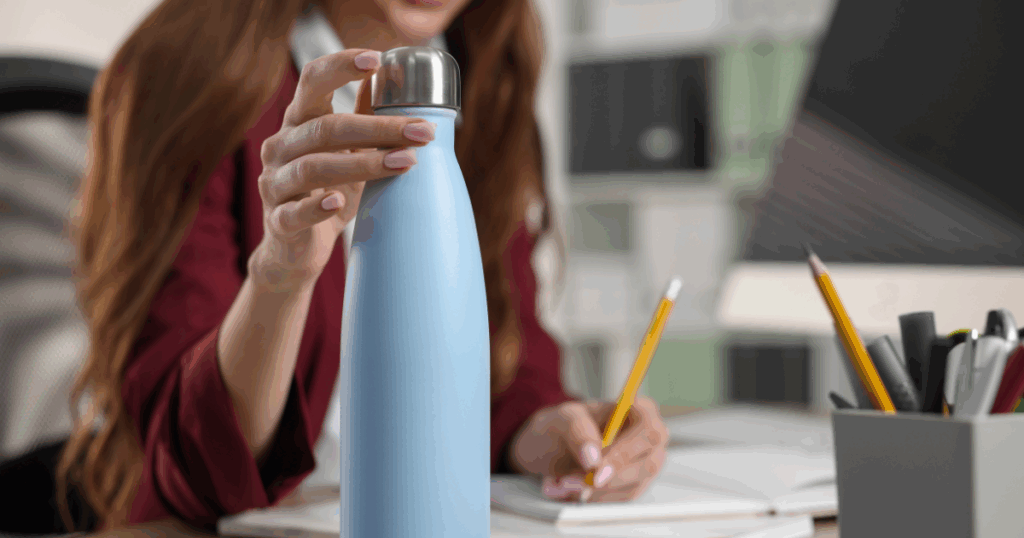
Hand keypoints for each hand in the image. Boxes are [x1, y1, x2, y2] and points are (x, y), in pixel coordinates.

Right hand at [250, 49, 437, 291]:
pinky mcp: (278, 221)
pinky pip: (294, 212)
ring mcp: (275, 184)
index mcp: (298, 122)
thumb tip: (389, 76)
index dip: (340, 66)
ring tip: (405, 163)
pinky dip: (316, 207)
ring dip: (363, 164)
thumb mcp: (347, 151)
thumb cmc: (327, 192)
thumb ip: (362, 115)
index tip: (377, 59)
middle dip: (378, 128)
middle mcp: (280, 147)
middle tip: (422, 132)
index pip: (312, 82)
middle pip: (326, 127)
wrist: (296, 249)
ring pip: (314, 167)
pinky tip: (340, 203)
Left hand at [508, 397, 670, 502]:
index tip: (596, 466)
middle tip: (575, 481)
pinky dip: (594, 498)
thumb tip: (593, 459)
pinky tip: (573, 488)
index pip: (649, 430)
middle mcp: (650, 440)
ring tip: (564, 481)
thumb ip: (578, 431)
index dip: (626, 450)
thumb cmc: (564, 425)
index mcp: (641, 410)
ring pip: (632, 486)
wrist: (552, 448)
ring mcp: (645, 465)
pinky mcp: (634, 487)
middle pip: (647, 464)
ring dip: (596, 490)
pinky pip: (620, 500)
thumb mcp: (563, 419)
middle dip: (608, 477)